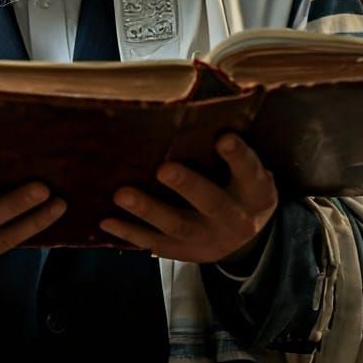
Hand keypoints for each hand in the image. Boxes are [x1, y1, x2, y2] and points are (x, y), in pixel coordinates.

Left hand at [99, 133, 277, 263]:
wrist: (248, 240)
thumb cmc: (239, 188)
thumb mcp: (249, 172)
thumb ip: (229, 150)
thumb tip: (195, 110)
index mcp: (255, 193)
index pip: (249, 171)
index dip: (237, 156)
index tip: (223, 137)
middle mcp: (236, 219)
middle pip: (211, 203)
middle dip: (187, 185)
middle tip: (164, 169)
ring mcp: (209, 239)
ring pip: (177, 225)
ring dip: (148, 210)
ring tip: (121, 194)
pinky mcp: (186, 252)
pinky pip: (156, 244)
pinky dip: (130, 233)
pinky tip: (107, 220)